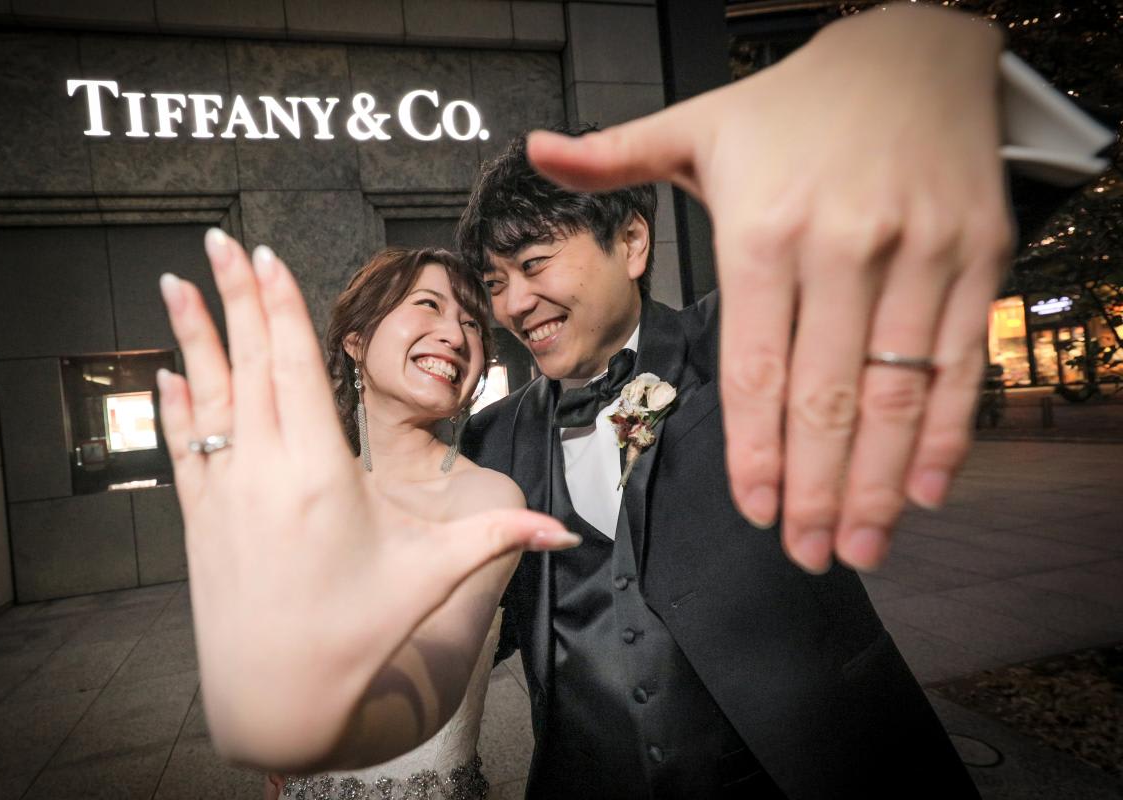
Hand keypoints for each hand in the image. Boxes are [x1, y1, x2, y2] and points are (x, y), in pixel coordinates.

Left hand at [158, 229, 574, 767]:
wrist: (275, 701)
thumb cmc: (353, 637)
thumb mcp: (428, 580)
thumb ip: (496, 541)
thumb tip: (566, 533)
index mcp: (321, 474)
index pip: (297, 368)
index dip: (281, 307)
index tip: (264, 255)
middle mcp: (263, 473)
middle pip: (249, 363)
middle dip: (235, 295)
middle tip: (217, 238)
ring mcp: (224, 494)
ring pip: (206, 395)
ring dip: (193, 335)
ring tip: (175, 281)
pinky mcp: (200, 521)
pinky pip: (183, 446)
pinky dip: (175, 404)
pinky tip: (168, 372)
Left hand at [527, 4, 1011, 572]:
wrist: (916, 50)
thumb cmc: (797, 102)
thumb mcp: (699, 123)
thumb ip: (615, 154)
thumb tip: (536, 149)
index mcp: (765, 230)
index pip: (753, 368)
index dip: (755, 452)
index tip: (755, 512)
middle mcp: (843, 248)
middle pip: (825, 398)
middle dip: (815, 491)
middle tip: (806, 555)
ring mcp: (919, 256)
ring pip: (897, 395)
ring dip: (878, 485)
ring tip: (858, 546)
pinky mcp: (977, 257)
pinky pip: (961, 362)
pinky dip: (947, 434)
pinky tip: (925, 489)